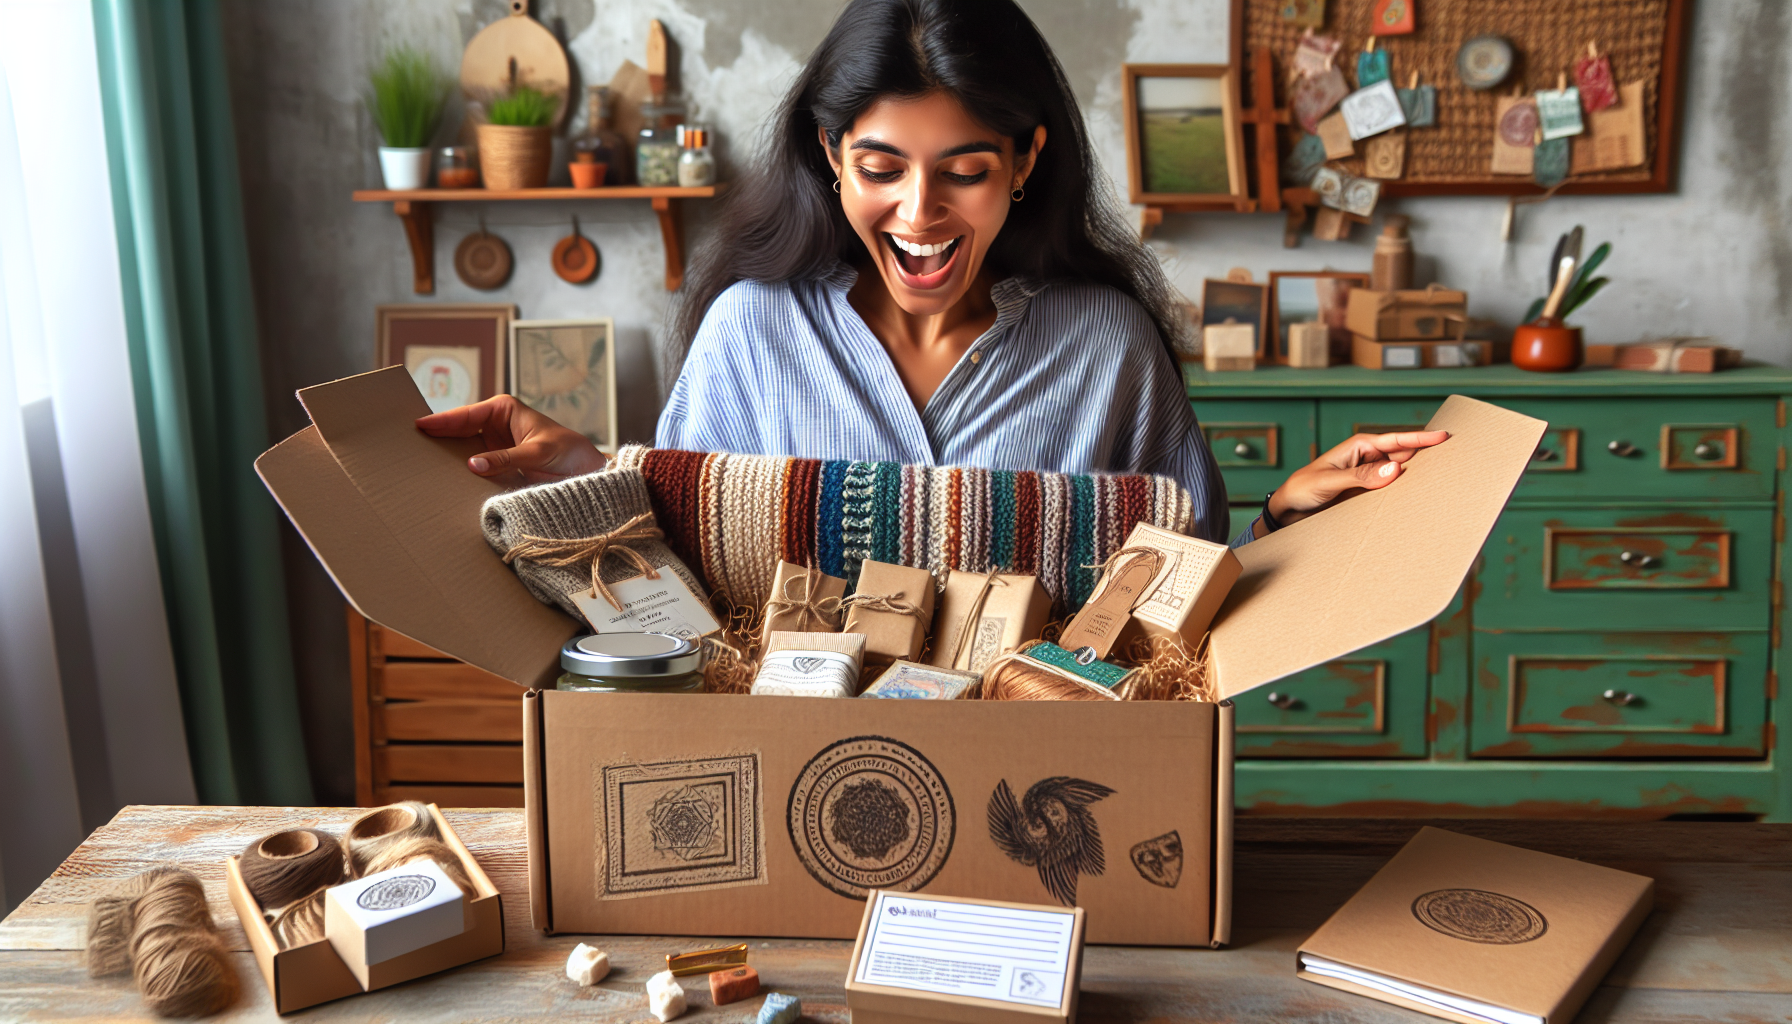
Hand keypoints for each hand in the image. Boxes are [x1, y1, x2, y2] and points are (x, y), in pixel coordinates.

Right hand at [415, 396, 606, 484]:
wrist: (585, 471)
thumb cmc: (567, 452)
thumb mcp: (537, 453)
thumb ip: (505, 458)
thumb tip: (473, 464)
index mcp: (503, 409)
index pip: (467, 414)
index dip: (443, 420)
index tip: (420, 425)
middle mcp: (495, 423)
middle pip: (459, 428)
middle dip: (437, 434)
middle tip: (409, 441)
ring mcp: (493, 444)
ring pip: (462, 446)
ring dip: (445, 453)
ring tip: (418, 459)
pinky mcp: (496, 463)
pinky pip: (473, 464)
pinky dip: (459, 468)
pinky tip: (441, 475)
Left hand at [1263, 429, 1449, 533]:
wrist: (1286, 512)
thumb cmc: (1301, 489)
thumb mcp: (1329, 481)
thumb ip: (1361, 477)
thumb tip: (1396, 469)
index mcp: (1359, 448)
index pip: (1395, 440)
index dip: (1420, 438)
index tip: (1443, 436)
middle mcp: (1367, 460)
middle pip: (1404, 456)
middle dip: (1426, 456)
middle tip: (1454, 458)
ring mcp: (1369, 479)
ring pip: (1400, 476)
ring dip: (1417, 478)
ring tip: (1444, 481)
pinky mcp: (1367, 496)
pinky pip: (1391, 493)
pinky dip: (1404, 495)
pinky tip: (1419, 501)